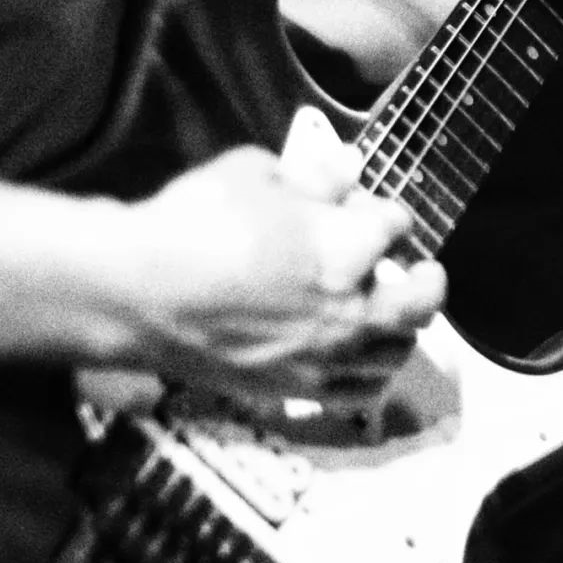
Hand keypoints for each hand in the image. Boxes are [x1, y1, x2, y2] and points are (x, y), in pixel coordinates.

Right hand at [114, 128, 444, 408]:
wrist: (136, 295)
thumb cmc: (192, 223)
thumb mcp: (253, 174)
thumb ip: (311, 176)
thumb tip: (348, 169)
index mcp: (345, 248)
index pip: (393, 225)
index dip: (383, 212)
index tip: (371, 208)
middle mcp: (349, 308)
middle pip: (418, 299)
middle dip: (426, 278)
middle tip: (425, 269)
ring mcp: (325, 357)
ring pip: (395, 350)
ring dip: (403, 328)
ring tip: (395, 314)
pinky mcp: (297, 390)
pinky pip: (359, 392)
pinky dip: (374, 375)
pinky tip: (366, 361)